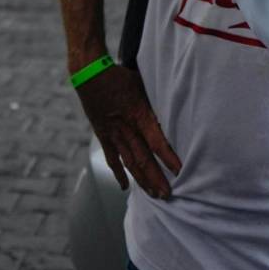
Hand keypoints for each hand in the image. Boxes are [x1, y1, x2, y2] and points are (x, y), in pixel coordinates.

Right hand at [75, 64, 181, 198]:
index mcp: (138, 114)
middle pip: (143, 158)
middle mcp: (125, 128)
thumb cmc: (121, 75)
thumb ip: (157, 100)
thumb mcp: (144, 84)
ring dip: (142, 180)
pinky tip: (125, 187)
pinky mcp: (103, 135)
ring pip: (129, 163)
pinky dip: (118, 173)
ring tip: (154, 194)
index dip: (167, 157)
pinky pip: (112, 158)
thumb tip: (179, 105)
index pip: (156, 141)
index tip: (179, 170)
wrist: (89, 74)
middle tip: (168, 195)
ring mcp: (112, 134)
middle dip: (156, 178)